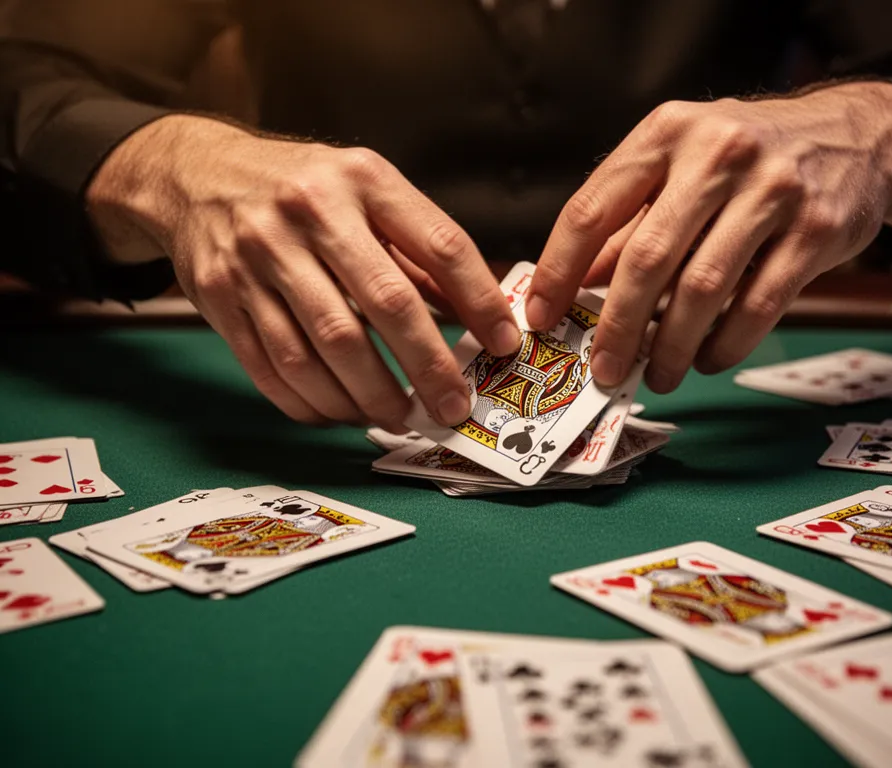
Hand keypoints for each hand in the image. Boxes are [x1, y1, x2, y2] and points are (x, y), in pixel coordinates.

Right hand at [87, 116, 519, 429]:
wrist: (193, 174)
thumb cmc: (299, 187)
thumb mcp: (364, 191)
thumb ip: (417, 249)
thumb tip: (474, 315)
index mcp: (361, 179)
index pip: (439, 245)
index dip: (479, 301)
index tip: (503, 344)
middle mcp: (309, 213)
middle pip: (383, 305)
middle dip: (427, 367)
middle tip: (452, 407)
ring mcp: (257, 256)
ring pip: (324, 349)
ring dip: (368, 397)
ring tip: (398, 417)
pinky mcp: (220, 297)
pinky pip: (273, 368)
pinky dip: (313, 402)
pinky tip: (340, 413)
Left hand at [525, 83, 891, 392]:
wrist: (857, 135)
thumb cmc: (746, 160)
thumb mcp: (680, 166)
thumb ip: (630, 222)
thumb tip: (578, 289)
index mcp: (666, 134)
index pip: (592, 209)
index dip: (559, 271)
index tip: (541, 318)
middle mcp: (716, 153)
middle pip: (647, 258)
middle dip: (617, 327)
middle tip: (604, 370)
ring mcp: (772, 189)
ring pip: (702, 288)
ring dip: (671, 347)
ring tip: (659, 375)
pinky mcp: (817, 229)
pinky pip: (759, 305)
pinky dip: (725, 345)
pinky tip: (707, 359)